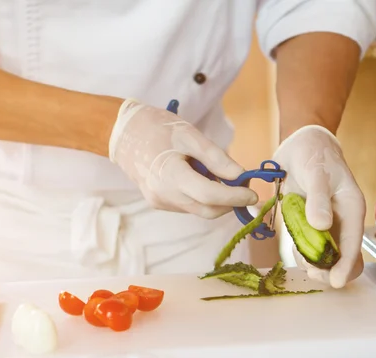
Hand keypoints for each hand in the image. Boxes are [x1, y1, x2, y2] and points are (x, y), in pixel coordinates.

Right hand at [108, 99, 257, 217]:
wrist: (123, 133)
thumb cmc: (157, 128)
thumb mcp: (190, 136)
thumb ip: (217, 158)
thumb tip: (241, 176)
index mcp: (170, 176)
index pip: (210, 196)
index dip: (235, 197)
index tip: (252, 194)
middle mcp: (164, 196)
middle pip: (207, 210)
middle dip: (230, 202)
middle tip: (243, 186)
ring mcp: (160, 202)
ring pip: (199, 210)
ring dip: (216, 199)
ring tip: (218, 176)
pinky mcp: (159, 203)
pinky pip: (188, 206)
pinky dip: (202, 197)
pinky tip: (201, 178)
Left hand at [273, 125, 365, 287]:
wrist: (301, 144)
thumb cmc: (314, 154)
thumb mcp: (317, 173)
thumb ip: (318, 199)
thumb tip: (321, 226)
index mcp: (351, 207)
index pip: (354, 243)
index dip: (346, 265)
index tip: (335, 282)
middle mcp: (342, 220)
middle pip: (344, 256)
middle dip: (330, 269)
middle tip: (312, 271)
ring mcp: (326, 224)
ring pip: (326, 256)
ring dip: (315, 264)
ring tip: (301, 261)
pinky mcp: (310, 224)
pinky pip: (310, 247)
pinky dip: (303, 254)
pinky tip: (295, 252)